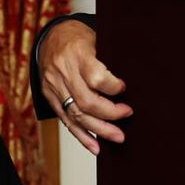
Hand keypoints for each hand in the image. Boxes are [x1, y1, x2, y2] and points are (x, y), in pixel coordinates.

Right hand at [39, 20, 132, 153]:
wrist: (49, 38)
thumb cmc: (78, 38)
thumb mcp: (96, 38)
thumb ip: (109, 59)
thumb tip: (135, 80)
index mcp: (77, 54)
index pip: (96, 78)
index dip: (113, 87)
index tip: (124, 89)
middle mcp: (63, 72)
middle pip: (87, 101)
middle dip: (110, 114)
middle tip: (127, 115)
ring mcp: (54, 86)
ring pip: (77, 115)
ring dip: (99, 130)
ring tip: (118, 137)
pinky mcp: (50, 98)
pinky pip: (66, 121)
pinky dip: (82, 136)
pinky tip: (95, 147)